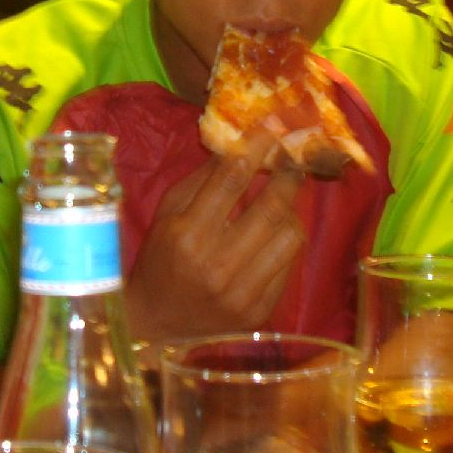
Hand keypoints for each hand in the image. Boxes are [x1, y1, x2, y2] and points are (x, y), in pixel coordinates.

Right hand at [124, 135, 305, 340]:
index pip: (231, 179)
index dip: (258, 147)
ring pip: (291, 235)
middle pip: (271, 207)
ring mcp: (242, 291)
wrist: (157, 326)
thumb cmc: (160, 261)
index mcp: (187, 234)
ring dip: (291, 210)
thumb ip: (202, 180)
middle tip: (295, 157)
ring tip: (282, 201)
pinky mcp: (260, 311)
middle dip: (289, 174)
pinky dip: (286, 241)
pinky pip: (290, 263)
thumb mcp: (167, 214)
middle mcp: (217, 264)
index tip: (274, 127)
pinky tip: (275, 234)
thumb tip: (241, 146)